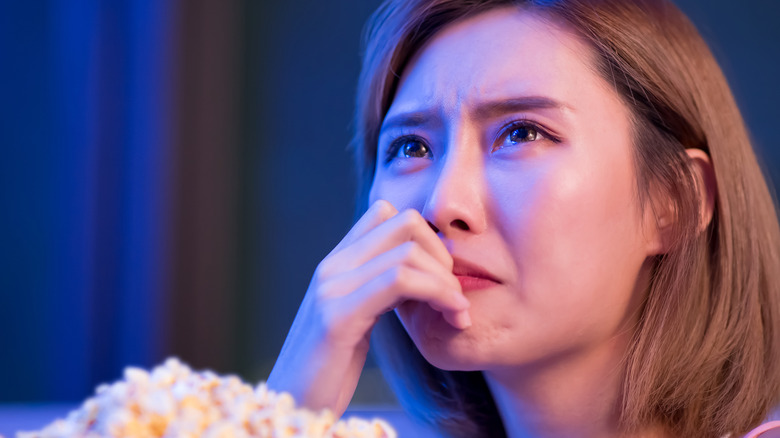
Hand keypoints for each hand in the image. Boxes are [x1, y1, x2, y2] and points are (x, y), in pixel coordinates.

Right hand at [267, 200, 470, 416]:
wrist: (290, 406)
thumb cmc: (328, 369)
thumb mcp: (356, 319)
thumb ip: (377, 290)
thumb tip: (420, 273)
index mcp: (336, 264)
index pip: (385, 213)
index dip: (426, 237)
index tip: (442, 275)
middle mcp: (332, 267)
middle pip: (405, 222)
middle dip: (443, 255)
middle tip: (456, 296)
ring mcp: (331, 288)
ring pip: (408, 253)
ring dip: (447, 282)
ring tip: (459, 313)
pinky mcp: (338, 316)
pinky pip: (400, 281)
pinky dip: (438, 294)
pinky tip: (453, 317)